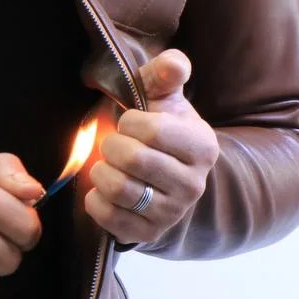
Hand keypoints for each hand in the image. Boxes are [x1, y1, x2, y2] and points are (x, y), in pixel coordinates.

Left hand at [84, 49, 218, 245]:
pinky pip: (107, 216)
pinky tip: (103, 189)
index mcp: (203, 147)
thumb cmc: (157, 129)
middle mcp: (193, 185)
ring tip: (107, 165)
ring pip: (119, 189)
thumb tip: (174, 63)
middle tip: (113, 144)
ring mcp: (172, 214)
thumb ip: (166, 74)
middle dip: (111, 146)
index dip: (129, 122)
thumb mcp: (163, 97)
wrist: (159, 178)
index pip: (153, 130)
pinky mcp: (147, 234)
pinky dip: (95, 199)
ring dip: (101, 171)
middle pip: (133, 160)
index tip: (129, 123)